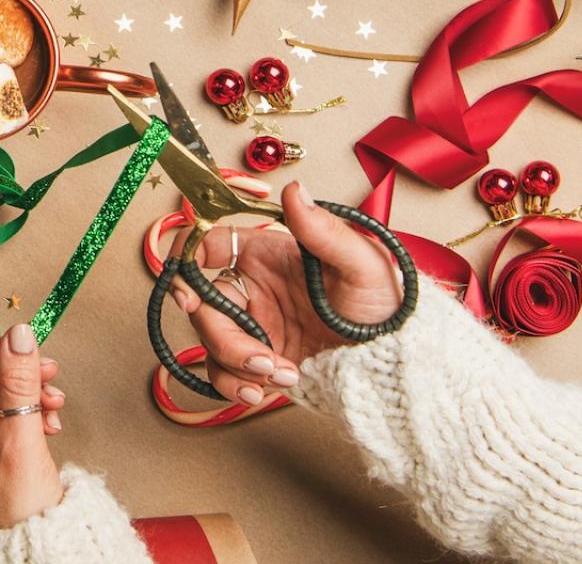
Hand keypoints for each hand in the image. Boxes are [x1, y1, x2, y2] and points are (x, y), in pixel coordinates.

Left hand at [0, 324, 66, 537]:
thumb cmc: (22, 516)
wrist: (45, 553)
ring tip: (54, 402)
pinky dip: (29, 418)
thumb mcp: (20, 441)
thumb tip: (19, 339)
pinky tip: (48, 421)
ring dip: (28, 399)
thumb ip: (19, 385)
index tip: (22, 342)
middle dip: (18, 381)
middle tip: (47, 368)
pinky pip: (6, 425)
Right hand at [168, 182, 402, 404]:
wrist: (396, 360)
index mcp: (266, 255)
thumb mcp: (361, 265)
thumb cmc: (384, 306)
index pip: (209, 245)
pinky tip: (263, 390)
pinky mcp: (257, 360)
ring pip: (211, 343)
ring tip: (280, 374)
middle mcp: (252, 288)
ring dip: (237, 366)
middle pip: (204, 306)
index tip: (189, 291)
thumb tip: (295, 191)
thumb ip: (323, 230)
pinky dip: (237, 386)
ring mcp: (253, 326)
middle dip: (225, 338)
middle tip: (259, 357)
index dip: (186, 261)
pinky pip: (224, 373)